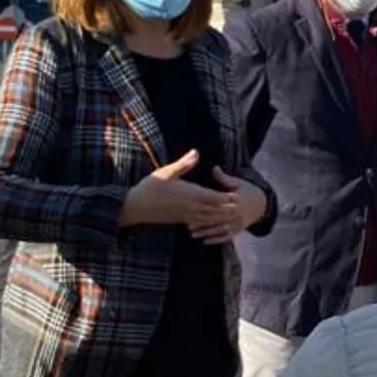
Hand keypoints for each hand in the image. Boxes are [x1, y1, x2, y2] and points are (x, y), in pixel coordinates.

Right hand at [120, 150, 235, 228]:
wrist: (136, 207)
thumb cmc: (150, 187)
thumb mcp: (167, 172)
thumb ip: (184, 164)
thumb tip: (196, 152)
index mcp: (190, 194)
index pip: (213, 197)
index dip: (226, 198)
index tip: (238, 196)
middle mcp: (190, 207)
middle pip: (214, 210)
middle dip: (227, 209)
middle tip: (241, 209)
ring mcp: (185, 216)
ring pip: (207, 219)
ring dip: (219, 218)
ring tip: (230, 217)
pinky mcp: (179, 220)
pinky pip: (198, 224)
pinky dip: (207, 224)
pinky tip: (210, 224)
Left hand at [189, 169, 267, 244]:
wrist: (262, 204)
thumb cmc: (247, 190)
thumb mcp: (238, 182)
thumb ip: (224, 178)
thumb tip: (214, 168)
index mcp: (236, 200)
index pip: (219, 205)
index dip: (207, 208)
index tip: (194, 209)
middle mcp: (237, 213)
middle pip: (218, 219)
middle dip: (203, 223)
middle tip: (188, 225)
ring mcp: (238, 223)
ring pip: (220, 229)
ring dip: (207, 233)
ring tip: (193, 234)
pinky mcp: (238, 230)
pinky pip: (227, 236)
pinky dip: (216, 240)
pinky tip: (205, 241)